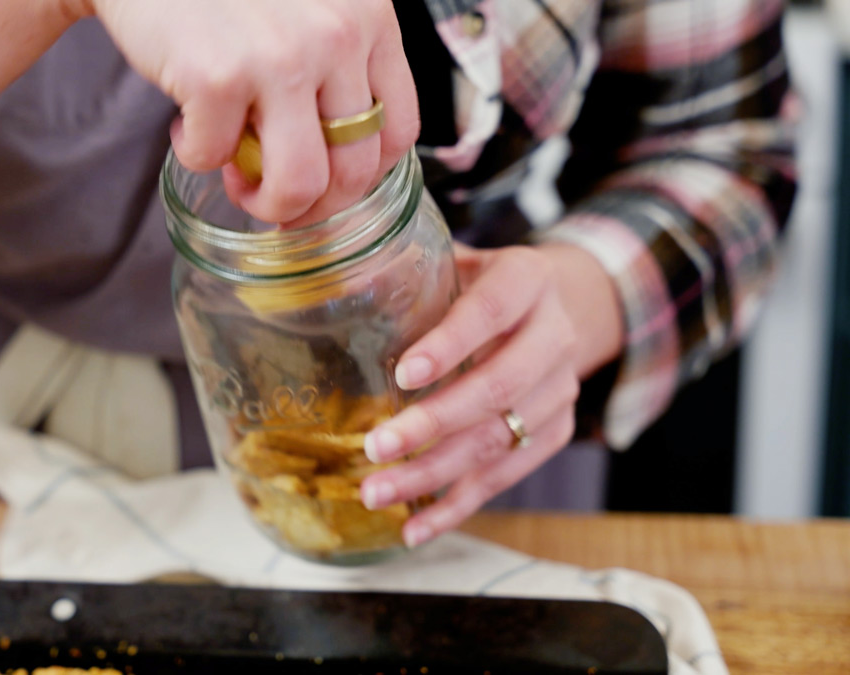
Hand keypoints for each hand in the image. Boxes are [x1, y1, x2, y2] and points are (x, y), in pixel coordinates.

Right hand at [87, 0, 418, 224]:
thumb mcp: (312, 6)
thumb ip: (340, 63)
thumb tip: (341, 166)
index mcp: (371, 18)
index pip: (399, 132)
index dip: (361, 178)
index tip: (327, 187)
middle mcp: (338, 35)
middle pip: (354, 170)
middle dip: (311, 205)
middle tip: (274, 196)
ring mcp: (281, 56)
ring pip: (299, 183)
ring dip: (264, 201)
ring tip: (235, 177)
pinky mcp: (218, 75)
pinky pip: (217, 159)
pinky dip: (196, 155)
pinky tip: (184, 126)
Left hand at [359, 244, 623, 546]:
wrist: (556, 304)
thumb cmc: (480, 283)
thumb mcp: (454, 261)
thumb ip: (408, 274)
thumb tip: (331, 288)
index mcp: (527, 280)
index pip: (490, 312)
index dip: (450, 345)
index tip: (404, 375)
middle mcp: (554, 334)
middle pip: (498, 387)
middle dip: (434, 423)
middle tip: (376, 448)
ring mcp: (561, 388)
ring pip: (499, 439)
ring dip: (435, 473)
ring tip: (377, 493)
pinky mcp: (555, 431)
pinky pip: (505, 475)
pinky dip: (458, 505)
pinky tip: (415, 527)